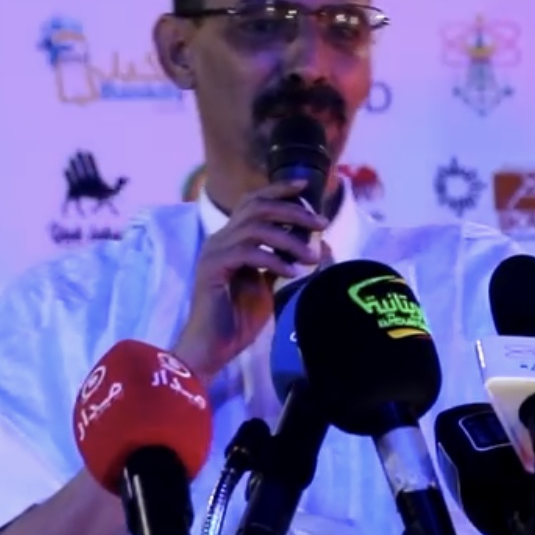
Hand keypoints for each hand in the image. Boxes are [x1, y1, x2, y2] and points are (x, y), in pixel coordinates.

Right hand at [173, 180, 327, 381]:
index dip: (278, 189)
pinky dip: (273, 260)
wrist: (213, 347)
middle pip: (257, 207)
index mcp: (231, 239)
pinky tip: (291, 273)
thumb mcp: (269, 285)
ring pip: (254, 228)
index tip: (305, 187)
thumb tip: (317, 247)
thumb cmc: (238, 319)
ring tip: (311, 257)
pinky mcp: (212, 269)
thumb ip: (284, 262)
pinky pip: (247, 253)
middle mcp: (220, 239)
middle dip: (293, 211)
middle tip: (321, 223)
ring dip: (289, 239)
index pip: (254, 202)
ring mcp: (214, 252)